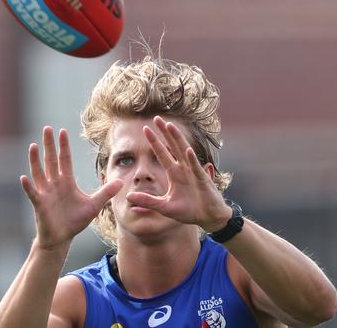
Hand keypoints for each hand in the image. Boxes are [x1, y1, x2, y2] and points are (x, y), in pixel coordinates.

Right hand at [20, 127, 122, 249]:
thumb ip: (106, 192)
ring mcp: (45, 193)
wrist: (62, 238)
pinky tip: (25, 178)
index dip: (64, 146)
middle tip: (47, 128)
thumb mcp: (94, 205)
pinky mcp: (40, 205)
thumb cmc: (75, 221)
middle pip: (51, 161)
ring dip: (35, 160)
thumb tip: (121, 182)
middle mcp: (54, 184)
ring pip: (39, 173)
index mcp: (66, 182)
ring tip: (33, 146)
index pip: (65, 160)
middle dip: (49, 145)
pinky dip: (29, 186)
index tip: (62, 131)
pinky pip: (33, 194)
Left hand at [125, 116, 231, 231]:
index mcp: (174, 173)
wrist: (207, 218)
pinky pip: (196, 168)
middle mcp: (183, 169)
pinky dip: (192, 160)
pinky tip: (187, 150)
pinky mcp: (202, 181)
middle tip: (156, 118)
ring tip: (170, 126)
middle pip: (173, 146)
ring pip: (184, 151)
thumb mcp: (164, 207)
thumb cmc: (189, 211)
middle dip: (165, 132)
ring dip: (177, 139)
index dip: (154, 141)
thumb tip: (128, 197)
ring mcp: (194, 172)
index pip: (162, 153)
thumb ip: (148, 201)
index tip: (145, 128)